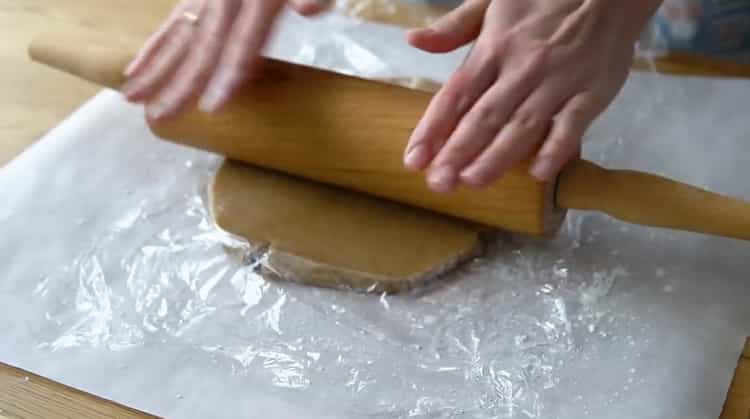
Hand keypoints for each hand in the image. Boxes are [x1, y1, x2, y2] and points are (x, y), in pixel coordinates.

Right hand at [122, 0, 322, 120]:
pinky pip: (174, 21)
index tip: (212, 107)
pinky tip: (136, 67)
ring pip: (180, 35)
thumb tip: (306, 9)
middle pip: (202, 45)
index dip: (229, 74)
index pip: (243, 42)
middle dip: (180, 83)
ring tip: (131, 97)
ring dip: (156, 68)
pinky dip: (155, 45)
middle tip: (160, 117)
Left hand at [403, 0, 660, 190]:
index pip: (455, 95)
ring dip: (496, 157)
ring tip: (472, 183)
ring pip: (521, 126)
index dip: (432, 129)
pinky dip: (556, 149)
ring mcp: (557, 82)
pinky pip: (571, 125)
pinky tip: (538, 174)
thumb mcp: (492, 0)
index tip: (414, 160)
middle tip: (438, 184)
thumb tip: (414, 40)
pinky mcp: (592, 93)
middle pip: (484, 117)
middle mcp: (521, 68)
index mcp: (493, 48)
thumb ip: (453, 26)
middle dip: (458, 153)